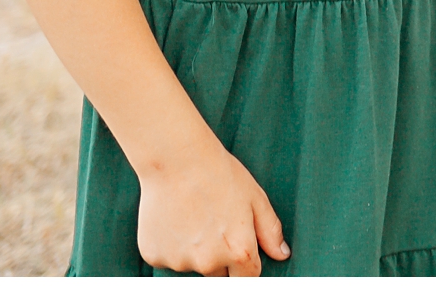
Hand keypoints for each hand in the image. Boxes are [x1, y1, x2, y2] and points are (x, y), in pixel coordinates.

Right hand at [136, 142, 288, 275]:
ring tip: (194, 214)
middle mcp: (208, 262)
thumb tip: (281, 254)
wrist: (177, 160)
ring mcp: (179, 262)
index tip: (242, 248)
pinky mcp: (154, 256)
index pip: (248, 277)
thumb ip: (270, 231)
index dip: (247, 263)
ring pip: (192, 264)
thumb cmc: (220, 175)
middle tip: (215, 222)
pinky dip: (171, 244)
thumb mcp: (256, 198)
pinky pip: (168, 257)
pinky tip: (175, 218)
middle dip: (221, 256)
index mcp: (238, 251)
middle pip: (218, 274)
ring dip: (195, 249)